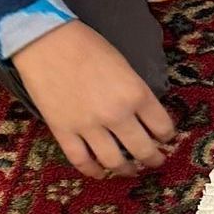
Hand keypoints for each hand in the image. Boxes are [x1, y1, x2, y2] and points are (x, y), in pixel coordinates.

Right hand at [13, 20, 177, 180]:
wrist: (46, 41)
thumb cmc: (88, 46)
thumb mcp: (125, 66)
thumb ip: (136, 93)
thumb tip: (144, 116)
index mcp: (136, 94)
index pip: (163, 127)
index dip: (167, 136)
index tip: (165, 137)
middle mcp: (116, 115)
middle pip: (143, 150)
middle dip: (154, 159)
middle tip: (156, 160)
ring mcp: (88, 126)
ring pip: (114, 161)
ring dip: (126, 170)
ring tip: (131, 170)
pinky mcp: (63, 131)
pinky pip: (81, 161)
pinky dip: (93, 171)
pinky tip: (100, 172)